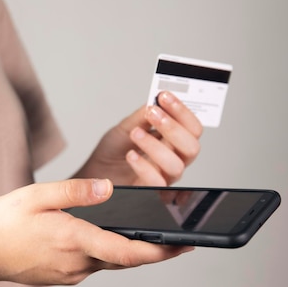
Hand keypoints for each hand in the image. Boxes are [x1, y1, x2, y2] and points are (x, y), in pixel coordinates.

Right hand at [0, 179, 192, 284]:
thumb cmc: (2, 223)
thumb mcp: (35, 196)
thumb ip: (74, 191)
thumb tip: (108, 188)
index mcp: (73, 239)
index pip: (126, 252)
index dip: (159, 251)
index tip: (185, 245)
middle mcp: (77, 262)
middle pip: (126, 260)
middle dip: (155, 250)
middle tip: (181, 239)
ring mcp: (71, 273)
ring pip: (111, 262)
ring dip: (131, 250)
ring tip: (149, 232)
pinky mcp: (66, 275)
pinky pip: (96, 263)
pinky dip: (109, 251)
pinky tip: (109, 236)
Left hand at [75, 91, 202, 185]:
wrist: (95, 171)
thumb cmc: (112, 151)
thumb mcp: (126, 127)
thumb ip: (142, 116)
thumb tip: (156, 101)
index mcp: (173, 141)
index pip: (192, 127)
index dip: (182, 111)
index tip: (165, 97)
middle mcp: (173, 159)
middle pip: (192, 147)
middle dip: (174, 128)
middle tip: (153, 114)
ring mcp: (163, 176)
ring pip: (176, 166)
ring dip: (155, 146)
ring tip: (135, 134)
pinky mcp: (150, 189)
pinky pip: (157, 183)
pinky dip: (144, 167)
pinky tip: (131, 155)